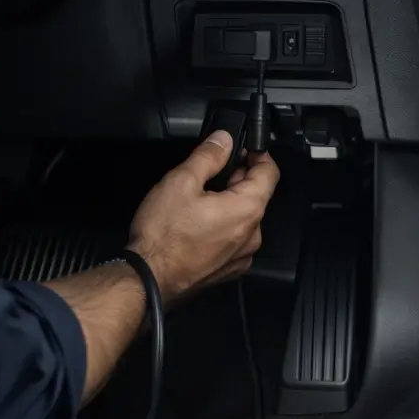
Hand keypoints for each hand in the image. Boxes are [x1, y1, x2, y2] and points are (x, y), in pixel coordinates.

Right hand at [127, 133, 280, 301]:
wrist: (148, 279)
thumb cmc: (163, 235)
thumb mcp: (181, 182)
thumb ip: (208, 156)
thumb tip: (224, 139)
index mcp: (247, 210)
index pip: (270, 173)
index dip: (259, 155)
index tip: (245, 147)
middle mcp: (252, 235)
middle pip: (257, 196)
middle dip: (240, 178)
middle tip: (215, 169)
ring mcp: (242, 255)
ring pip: (245, 219)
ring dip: (230, 203)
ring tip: (202, 197)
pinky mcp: (229, 269)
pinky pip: (234, 240)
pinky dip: (224, 227)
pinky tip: (200, 223)